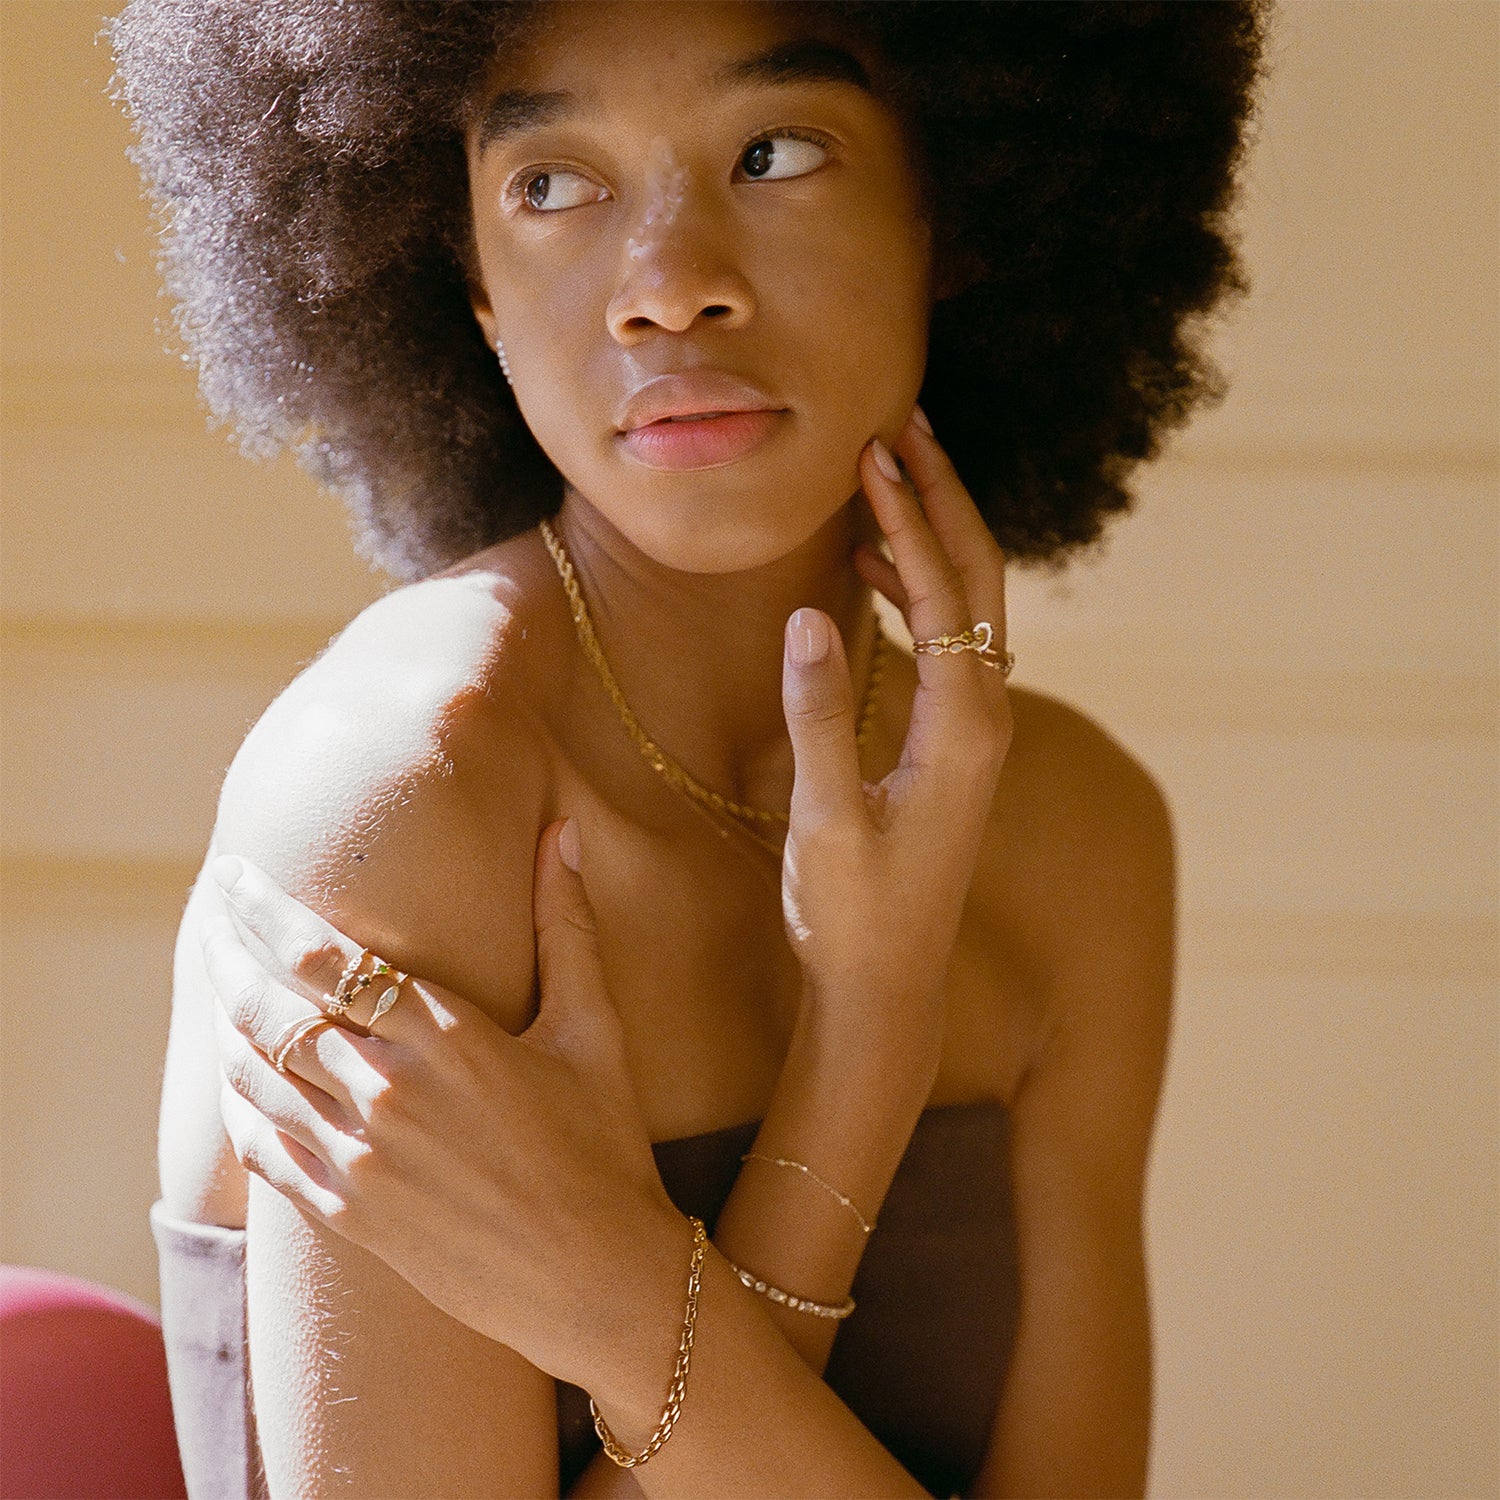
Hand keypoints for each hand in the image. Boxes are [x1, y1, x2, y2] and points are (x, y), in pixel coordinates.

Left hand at [202, 822, 678, 1393]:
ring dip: (222, 1021)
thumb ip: (567, 923)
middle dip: (227, 953)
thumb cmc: (604, 1145)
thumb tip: (565, 831)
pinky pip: (263, 1149)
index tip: (235, 876)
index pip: (323, 955)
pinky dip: (235, 1105)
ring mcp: (360, 1161)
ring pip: (254, 1076)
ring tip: (213, 982)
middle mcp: (387, 1093)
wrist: (597, 1279)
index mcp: (444, 1037)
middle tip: (206, 914)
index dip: (265, 910)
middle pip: (269, 1008)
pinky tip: (232, 1077)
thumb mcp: (593, 1027)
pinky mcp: (350, 1216)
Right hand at [780, 406, 1011, 1056]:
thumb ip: (818, 714)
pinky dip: (915, 588)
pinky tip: (871, 572)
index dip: (907, 516)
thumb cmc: (851, 914)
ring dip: (930, 535)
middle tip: (901, 425)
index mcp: (961, 728)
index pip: (941, 593)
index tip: (872, 450)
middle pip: (977, 577)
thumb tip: (809, 614)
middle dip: (941, 496)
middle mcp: (985, 718)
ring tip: (884, 476)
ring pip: (968, 604)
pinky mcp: (954, 742)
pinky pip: (947, 640)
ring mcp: (976, 729)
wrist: (887, 984)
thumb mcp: (823, 820)